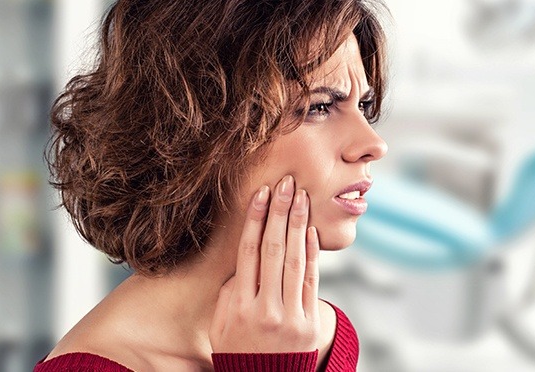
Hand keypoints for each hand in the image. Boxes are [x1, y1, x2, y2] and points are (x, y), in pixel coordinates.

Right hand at [209, 175, 319, 352]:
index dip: (256, 220)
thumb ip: (231, 291)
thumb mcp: (221, 323)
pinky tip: (311, 231)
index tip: (262, 194)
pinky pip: (312, 281)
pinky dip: (313, 254)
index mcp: (239, 307)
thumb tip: (245, 259)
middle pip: (274, 250)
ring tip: (302, 198)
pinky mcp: (310, 323)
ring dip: (299, 225)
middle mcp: (265, 310)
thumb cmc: (237, 350)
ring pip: (296, 261)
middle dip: (281, 213)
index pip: (248, 253)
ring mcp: (291, 317)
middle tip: (287, 184)